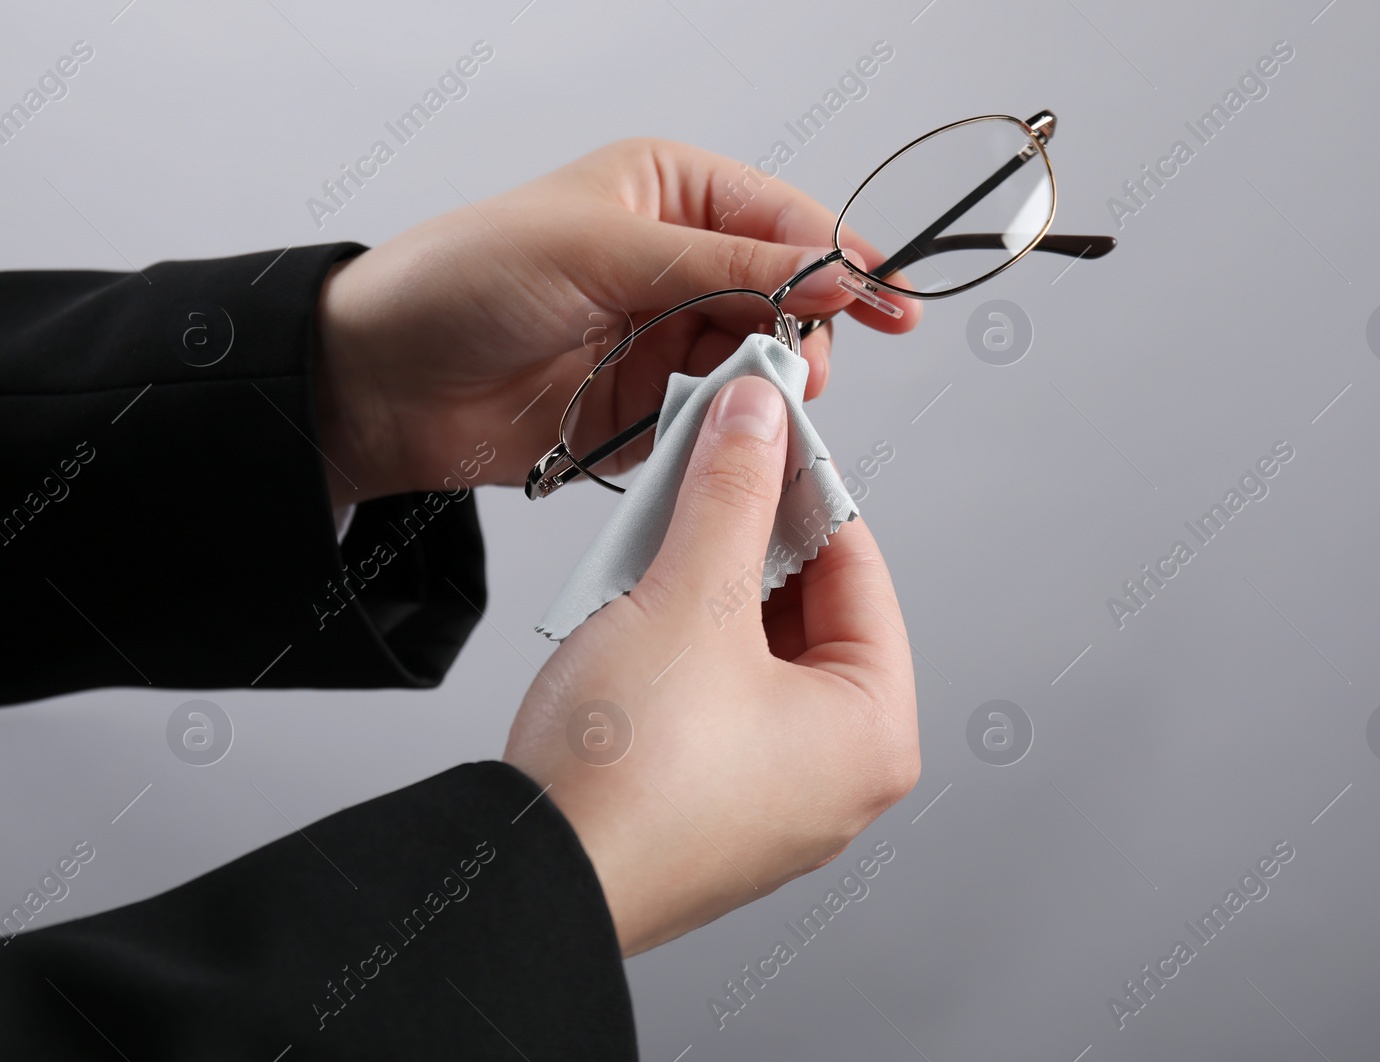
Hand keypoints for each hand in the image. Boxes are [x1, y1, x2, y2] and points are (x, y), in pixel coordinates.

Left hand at [314, 138, 921, 507]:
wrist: (379, 385)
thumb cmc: (461, 281)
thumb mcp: (601, 248)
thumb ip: (725, 264)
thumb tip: (829, 271)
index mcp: (666, 195)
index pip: (783, 218)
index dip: (842, 260)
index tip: (890, 302)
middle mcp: (672, 264)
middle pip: (783, 297)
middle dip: (805, 332)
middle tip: (806, 370)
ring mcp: (659, 338)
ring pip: (754, 364)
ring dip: (763, 388)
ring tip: (754, 404)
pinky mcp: (644, 408)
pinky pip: (711, 422)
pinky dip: (721, 433)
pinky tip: (715, 438)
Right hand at [501, 375, 919, 955]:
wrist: (530, 882)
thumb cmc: (626, 776)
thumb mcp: (689, 598)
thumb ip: (731, 493)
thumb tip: (758, 421)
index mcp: (873, 733)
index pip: (858, 570)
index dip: (805, 486)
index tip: (767, 433)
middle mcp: (840, 776)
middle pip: (811, 612)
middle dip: (749, 538)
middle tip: (710, 471)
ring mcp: (777, 799)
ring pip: (758, 654)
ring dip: (709, 586)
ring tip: (662, 534)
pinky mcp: (714, 809)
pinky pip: (719, 699)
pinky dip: (686, 645)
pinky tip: (639, 604)